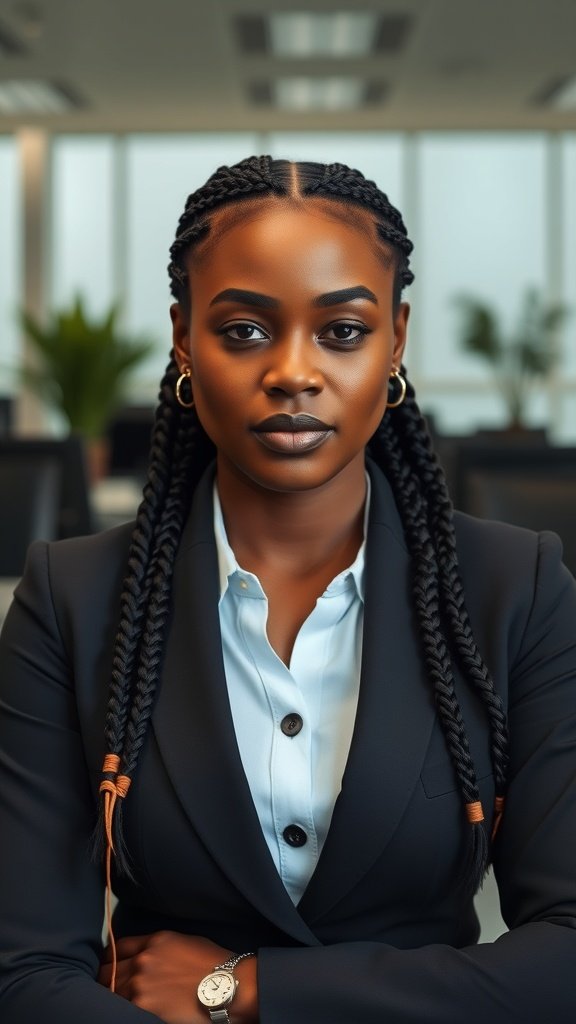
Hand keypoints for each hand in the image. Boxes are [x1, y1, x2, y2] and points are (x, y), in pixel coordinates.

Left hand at [98, 931, 257, 1023]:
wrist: (229, 986)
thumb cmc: (215, 966)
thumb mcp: (187, 943)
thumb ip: (161, 948)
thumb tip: (149, 956)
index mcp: (155, 941)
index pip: (119, 947)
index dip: (111, 958)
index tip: (109, 966)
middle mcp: (144, 959)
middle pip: (107, 969)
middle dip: (106, 978)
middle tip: (107, 988)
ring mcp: (141, 983)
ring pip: (110, 990)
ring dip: (111, 996)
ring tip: (113, 1004)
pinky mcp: (142, 1005)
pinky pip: (119, 1007)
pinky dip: (118, 1009)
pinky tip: (120, 1012)